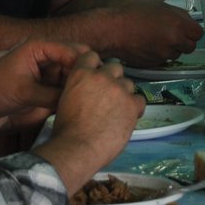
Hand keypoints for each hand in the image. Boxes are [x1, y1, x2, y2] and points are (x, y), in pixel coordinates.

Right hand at [36, 55, 144, 180]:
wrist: (77, 148)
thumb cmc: (65, 131)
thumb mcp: (64, 101)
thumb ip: (78, 89)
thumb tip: (86, 92)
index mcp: (81, 74)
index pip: (92, 56)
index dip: (96, 66)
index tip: (96, 76)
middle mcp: (102, 77)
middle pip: (115, 67)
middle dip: (112, 79)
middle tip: (108, 96)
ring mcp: (119, 90)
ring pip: (128, 83)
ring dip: (124, 93)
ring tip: (117, 110)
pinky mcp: (132, 105)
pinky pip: (140, 100)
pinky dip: (135, 107)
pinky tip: (128, 117)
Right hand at [107, 2, 202, 65]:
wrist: (114, 30)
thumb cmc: (136, 14)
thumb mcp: (162, 8)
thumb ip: (180, 17)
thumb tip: (190, 25)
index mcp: (178, 25)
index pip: (198, 34)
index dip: (192, 31)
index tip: (186, 30)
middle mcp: (174, 41)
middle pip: (190, 47)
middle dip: (184, 42)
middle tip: (173, 35)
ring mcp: (164, 54)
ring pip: (176, 54)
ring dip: (171, 49)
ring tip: (157, 39)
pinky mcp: (154, 64)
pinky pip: (163, 60)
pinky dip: (160, 55)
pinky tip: (149, 46)